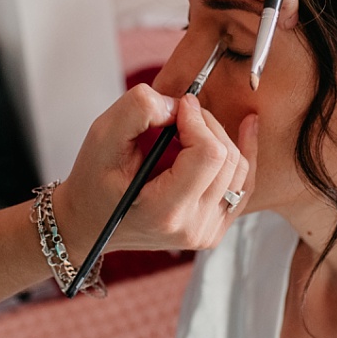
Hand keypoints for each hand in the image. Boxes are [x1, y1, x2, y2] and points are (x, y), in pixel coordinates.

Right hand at [53, 85, 256, 260]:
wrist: (89, 223)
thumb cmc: (92, 181)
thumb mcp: (101, 137)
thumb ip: (138, 110)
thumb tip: (179, 104)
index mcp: (165, 212)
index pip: (209, 154)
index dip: (197, 120)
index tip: (177, 107)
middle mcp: (192, 228)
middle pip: (227, 158)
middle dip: (206, 125)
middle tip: (179, 113)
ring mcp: (207, 232)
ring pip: (239, 168)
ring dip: (219, 137)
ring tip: (191, 126)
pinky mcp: (215, 228)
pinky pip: (243, 185)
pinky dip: (244, 153)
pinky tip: (247, 127)